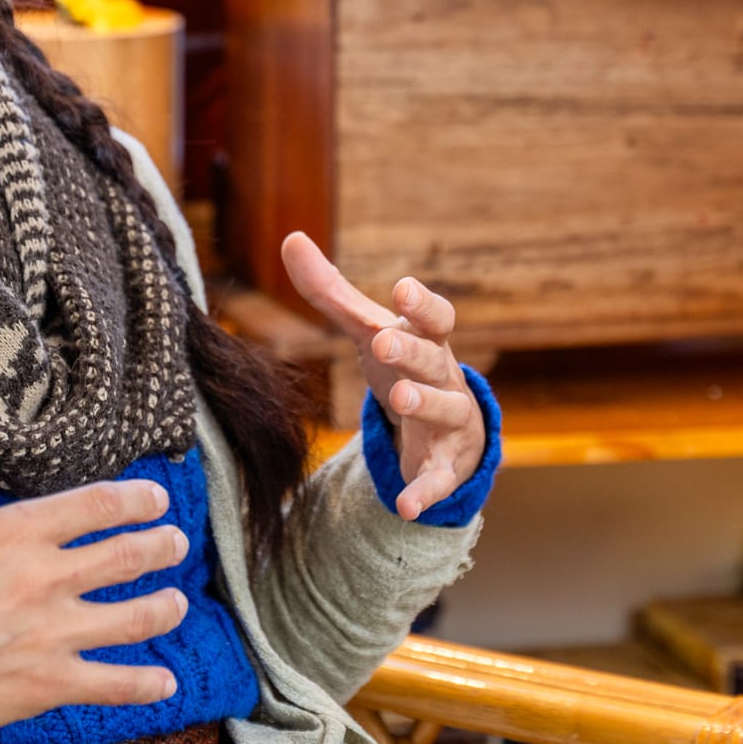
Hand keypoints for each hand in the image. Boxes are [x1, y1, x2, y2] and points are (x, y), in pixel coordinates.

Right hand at [0, 417, 188, 743]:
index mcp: (15, 533)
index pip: (97, 505)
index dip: (136, 499)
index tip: (156, 498)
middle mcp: (44, 578)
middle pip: (128, 555)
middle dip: (161, 546)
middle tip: (175, 542)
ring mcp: (53, 633)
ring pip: (135, 618)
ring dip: (165, 608)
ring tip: (178, 603)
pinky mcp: (50, 684)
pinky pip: (115, 683)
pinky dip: (147, 685)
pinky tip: (165, 684)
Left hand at [280, 231, 483, 521]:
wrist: (449, 429)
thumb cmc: (404, 366)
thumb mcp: (369, 330)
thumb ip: (331, 291)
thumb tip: (291, 238)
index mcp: (428, 341)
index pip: (435, 318)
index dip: (422, 304)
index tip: (403, 288)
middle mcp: (445, 377)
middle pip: (434, 360)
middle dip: (411, 352)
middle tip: (382, 342)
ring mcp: (450, 422)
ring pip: (445, 410)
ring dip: (423, 404)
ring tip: (399, 399)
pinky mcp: (444, 465)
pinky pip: (438, 478)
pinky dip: (425, 491)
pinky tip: (405, 505)